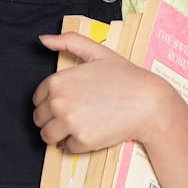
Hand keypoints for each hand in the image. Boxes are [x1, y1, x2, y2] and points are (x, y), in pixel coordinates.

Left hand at [31, 33, 174, 152]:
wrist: (149, 103)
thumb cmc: (125, 77)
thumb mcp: (97, 51)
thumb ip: (68, 42)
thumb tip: (43, 39)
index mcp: (57, 81)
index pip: (37, 99)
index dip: (51, 101)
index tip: (67, 101)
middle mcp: (59, 103)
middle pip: (39, 119)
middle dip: (53, 118)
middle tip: (76, 113)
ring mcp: (69, 123)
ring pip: (47, 136)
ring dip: (59, 134)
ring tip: (80, 124)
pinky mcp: (82, 141)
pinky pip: (66, 148)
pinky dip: (76, 143)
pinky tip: (91, 131)